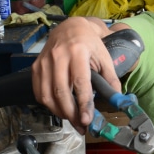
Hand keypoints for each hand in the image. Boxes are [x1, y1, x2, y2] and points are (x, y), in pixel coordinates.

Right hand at [30, 17, 119, 131]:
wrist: (70, 28)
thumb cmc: (89, 43)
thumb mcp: (104, 57)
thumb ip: (111, 78)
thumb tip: (117, 99)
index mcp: (78, 52)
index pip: (79, 83)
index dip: (83, 104)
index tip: (87, 120)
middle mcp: (58, 56)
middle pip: (61, 92)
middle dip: (71, 113)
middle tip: (81, 125)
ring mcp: (44, 62)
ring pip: (47, 95)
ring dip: (59, 112)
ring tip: (71, 119)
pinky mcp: (36, 67)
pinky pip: (39, 92)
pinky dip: (48, 105)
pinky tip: (59, 108)